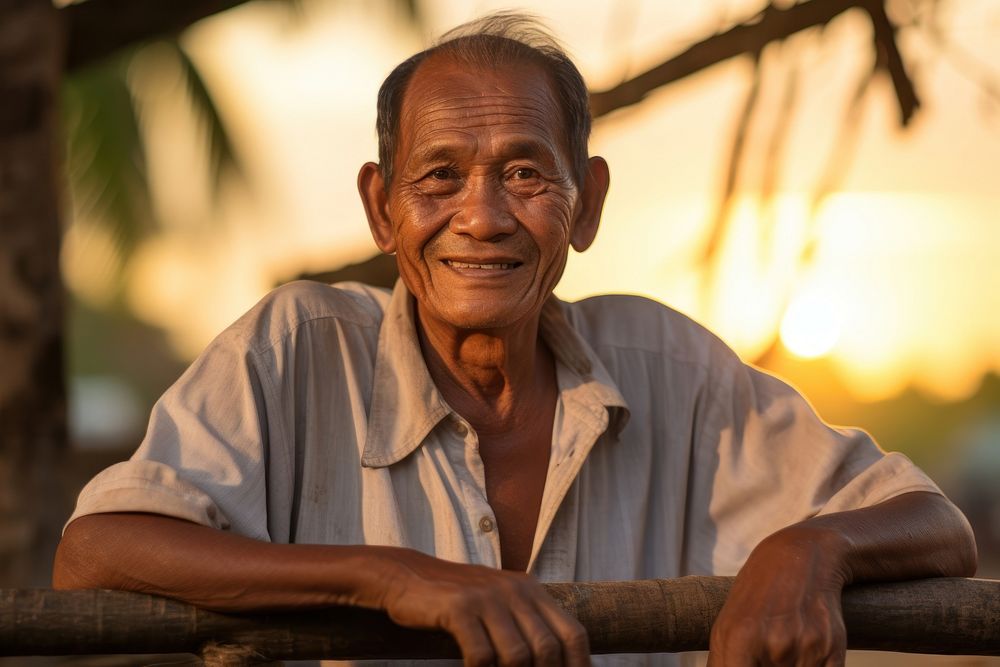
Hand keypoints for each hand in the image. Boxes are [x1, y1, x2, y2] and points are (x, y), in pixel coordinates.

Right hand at [374, 549, 589, 666]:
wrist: (407, 577)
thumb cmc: (456, 602)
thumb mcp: (499, 603)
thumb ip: (525, 625)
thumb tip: (551, 661)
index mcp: (531, 590)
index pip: (573, 633)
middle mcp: (515, 590)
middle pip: (548, 649)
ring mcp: (487, 597)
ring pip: (517, 657)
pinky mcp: (459, 607)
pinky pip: (481, 656)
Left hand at [707, 526, 848, 665]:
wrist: (800, 561)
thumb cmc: (756, 600)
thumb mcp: (726, 628)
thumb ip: (722, 665)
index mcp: (739, 641)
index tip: (749, 665)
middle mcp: (774, 646)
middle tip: (770, 652)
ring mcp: (805, 648)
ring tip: (785, 645)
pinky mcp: (833, 650)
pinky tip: (804, 649)